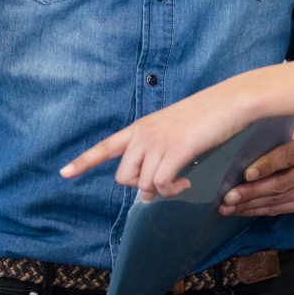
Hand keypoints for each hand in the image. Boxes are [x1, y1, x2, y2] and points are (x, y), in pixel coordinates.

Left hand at [59, 76, 261, 199]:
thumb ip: (156, 157)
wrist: (229, 101)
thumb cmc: (204, 118)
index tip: (64, 173)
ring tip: (180, 182)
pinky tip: (185, 182)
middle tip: (164, 186)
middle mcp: (143, 135)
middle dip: (140, 188)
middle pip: (124, 177)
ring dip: (162, 191)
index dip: (84, 161)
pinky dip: (172, 190)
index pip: (105, 146)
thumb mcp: (172, 133)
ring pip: (143, 184)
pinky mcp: (177, 149)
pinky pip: (161, 184)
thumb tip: (147, 192)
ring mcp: (159, 141)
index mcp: (140, 128)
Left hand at [218, 124, 293, 216]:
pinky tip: (241, 210)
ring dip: (251, 204)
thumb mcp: (276, 131)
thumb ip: (263, 140)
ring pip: (280, 199)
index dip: (267, 165)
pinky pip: (281, 209)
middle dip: (252, 191)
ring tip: (228, 207)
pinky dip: (258, 210)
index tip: (246, 175)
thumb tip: (233, 160)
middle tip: (228, 197)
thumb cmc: (281, 136)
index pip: (288, 155)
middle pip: (283, 182)